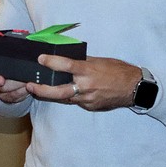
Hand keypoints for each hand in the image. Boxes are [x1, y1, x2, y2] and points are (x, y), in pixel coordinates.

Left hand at [24, 54, 141, 110]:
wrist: (135, 88)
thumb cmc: (117, 70)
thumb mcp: (98, 60)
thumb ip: (81, 62)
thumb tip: (65, 59)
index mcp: (88, 71)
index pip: (66, 65)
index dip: (51, 62)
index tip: (40, 59)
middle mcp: (86, 86)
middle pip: (59, 91)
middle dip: (42, 90)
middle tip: (30, 86)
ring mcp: (88, 99)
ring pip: (65, 98)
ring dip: (51, 94)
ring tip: (39, 89)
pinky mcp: (91, 107)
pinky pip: (75, 101)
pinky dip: (68, 96)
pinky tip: (63, 92)